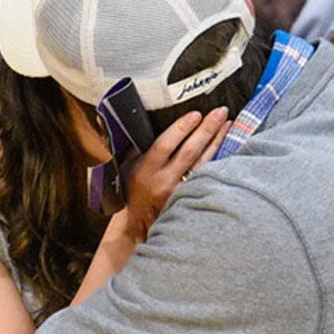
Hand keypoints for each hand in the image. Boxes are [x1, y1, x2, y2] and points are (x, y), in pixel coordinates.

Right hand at [119, 107, 229, 239]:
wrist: (137, 220)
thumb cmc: (131, 187)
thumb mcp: (124, 164)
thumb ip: (127, 141)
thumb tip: (107, 116)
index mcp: (146, 169)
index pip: (166, 145)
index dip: (182, 128)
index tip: (196, 114)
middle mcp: (164, 180)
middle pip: (190, 151)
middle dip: (207, 130)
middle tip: (220, 112)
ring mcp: (179, 190)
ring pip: (202, 163)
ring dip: (216, 141)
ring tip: (227, 123)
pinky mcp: (189, 196)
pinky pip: (206, 174)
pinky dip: (217, 158)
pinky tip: (226, 144)